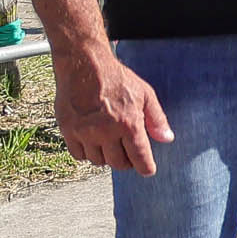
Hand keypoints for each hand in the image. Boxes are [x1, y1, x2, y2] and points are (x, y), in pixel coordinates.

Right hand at [55, 46, 170, 174]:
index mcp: (128, 124)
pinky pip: (78, 155)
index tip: (148, 170)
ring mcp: (85, 133)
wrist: (85, 66)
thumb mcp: (145, 94)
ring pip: (98, 161)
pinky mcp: (68, 131)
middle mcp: (105, 132)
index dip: (145, 167)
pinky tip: (94, 143)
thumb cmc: (117, 79)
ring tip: (112, 146)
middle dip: (127, 162)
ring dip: (107, 158)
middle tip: (129, 155)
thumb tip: (167, 139)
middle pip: (118, 163)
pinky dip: (87, 154)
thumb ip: (157, 119)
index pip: (139, 157)